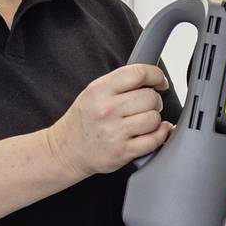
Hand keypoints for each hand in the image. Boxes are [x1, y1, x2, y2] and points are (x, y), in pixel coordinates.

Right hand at [48, 63, 172, 176]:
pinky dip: (160, 135)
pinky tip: (155, 132)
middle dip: (155, 101)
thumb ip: (119, 83)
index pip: (139, 73)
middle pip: (150, 97)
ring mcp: (115, 132)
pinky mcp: (122, 152)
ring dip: (155, 120)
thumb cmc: (83, 121)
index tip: (160, 81)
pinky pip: (154, 140)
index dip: (156, 76)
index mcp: (100, 90)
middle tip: (148, 105)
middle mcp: (107, 110)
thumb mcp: (93, 93)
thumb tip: (152, 78)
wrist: (65, 150)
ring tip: (144, 121)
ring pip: (154, 119)